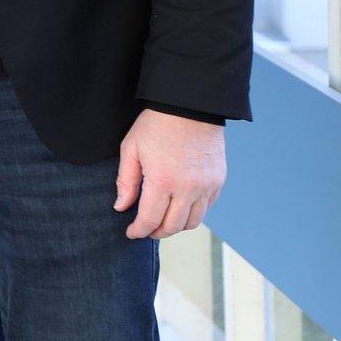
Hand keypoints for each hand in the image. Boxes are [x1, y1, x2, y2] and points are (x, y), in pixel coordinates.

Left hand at [114, 109, 225, 238]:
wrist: (190, 107)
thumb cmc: (156, 125)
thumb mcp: (131, 149)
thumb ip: (126, 182)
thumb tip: (121, 207)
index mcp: (162, 181)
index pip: (150, 219)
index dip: (139, 231)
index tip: (131, 233)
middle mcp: (188, 189)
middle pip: (173, 226)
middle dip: (156, 232)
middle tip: (145, 230)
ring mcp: (206, 186)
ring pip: (192, 222)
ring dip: (176, 226)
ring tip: (162, 221)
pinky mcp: (218, 182)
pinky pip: (206, 208)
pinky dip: (192, 213)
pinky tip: (180, 207)